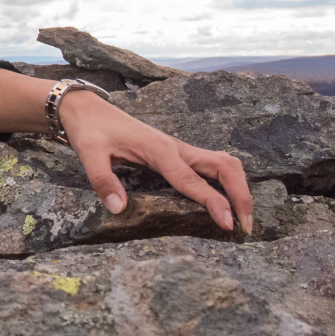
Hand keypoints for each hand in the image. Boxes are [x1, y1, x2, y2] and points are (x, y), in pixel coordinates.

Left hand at [58, 87, 254, 233]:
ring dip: (239, 187)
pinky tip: (227, 201)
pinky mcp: (177, 153)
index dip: (213, 202)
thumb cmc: (90, 130)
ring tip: (242, 217)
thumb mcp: (88, 154)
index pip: (192, 180)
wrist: (88, 108)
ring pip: (223, 163)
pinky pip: (211, 165)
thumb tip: (118, 209)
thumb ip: (103, 180)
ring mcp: (179, 149)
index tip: (228, 224)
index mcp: (159, 150)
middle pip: (224, 166)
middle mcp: (176, 148)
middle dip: (241, 195)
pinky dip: (227, 182)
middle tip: (246, 226)